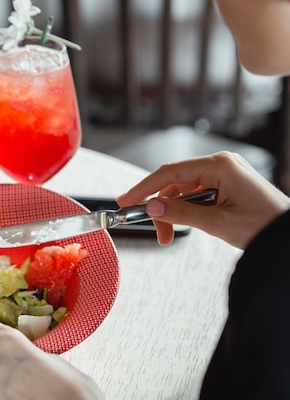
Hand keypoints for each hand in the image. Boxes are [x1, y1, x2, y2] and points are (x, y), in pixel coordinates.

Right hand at [117, 151, 289, 248]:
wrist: (287, 235)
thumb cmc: (264, 225)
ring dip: (173, 212)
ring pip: (182, 191)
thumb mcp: (217, 223)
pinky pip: (195, 194)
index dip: (144, 187)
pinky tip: (187, 224)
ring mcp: (223, 173)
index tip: (126, 200)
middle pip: (174, 183)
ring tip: (170, 235)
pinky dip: (186, 210)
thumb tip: (152, 207)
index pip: (170, 173)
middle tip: (159, 233)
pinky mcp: (225, 184)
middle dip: (161, 208)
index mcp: (220, 165)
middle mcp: (220, 164)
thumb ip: (181, 213)